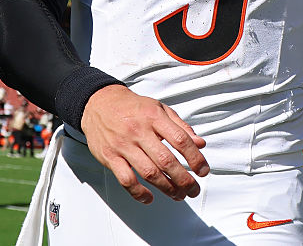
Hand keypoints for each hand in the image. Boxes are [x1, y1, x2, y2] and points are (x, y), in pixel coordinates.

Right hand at [81, 84, 208, 204]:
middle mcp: (139, 131)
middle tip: (193, 189)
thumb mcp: (159, 108)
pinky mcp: (110, 157)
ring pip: (149, 173)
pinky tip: (150, 198)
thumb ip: (180, 127)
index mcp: (154, 117)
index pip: (180, 140)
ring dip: (167, 188)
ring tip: (178, 195)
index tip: (203, 171)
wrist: (99, 103)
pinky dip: (139, 193)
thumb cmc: (132, 108)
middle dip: (184, 179)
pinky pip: (126, 180)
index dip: (195, 158)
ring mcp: (123, 145)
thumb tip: (200, 143)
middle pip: (166, 160)